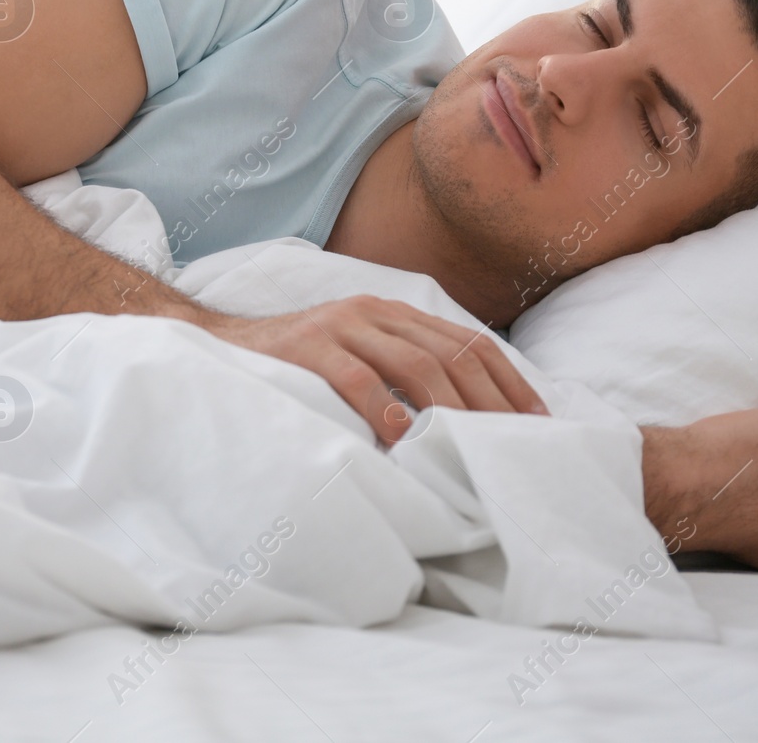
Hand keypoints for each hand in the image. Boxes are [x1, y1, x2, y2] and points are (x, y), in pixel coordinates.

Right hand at [199, 295, 548, 443]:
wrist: (220, 344)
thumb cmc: (297, 367)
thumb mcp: (358, 356)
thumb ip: (402, 370)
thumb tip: (465, 418)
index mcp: (393, 312)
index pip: (468, 343)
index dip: (509, 381)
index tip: (537, 421)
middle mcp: (372, 312)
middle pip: (451, 353)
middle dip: (491, 401)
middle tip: (515, 443)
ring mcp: (338, 325)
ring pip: (413, 361)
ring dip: (449, 408)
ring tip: (470, 444)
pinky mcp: (305, 347)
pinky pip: (354, 376)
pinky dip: (383, 407)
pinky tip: (401, 437)